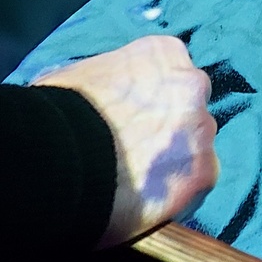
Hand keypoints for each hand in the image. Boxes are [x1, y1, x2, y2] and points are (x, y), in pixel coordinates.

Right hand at [34, 36, 218, 248]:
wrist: (57, 153)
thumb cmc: (58, 110)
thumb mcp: (82, 75)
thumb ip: (109, 81)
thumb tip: (99, 99)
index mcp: (164, 53)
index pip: (171, 78)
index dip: (152, 105)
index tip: (132, 125)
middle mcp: (192, 83)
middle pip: (190, 112)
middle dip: (170, 132)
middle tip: (136, 158)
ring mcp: (202, 127)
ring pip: (196, 151)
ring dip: (173, 167)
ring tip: (137, 189)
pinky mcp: (203, 171)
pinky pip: (195, 189)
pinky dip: (175, 199)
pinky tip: (145, 207)